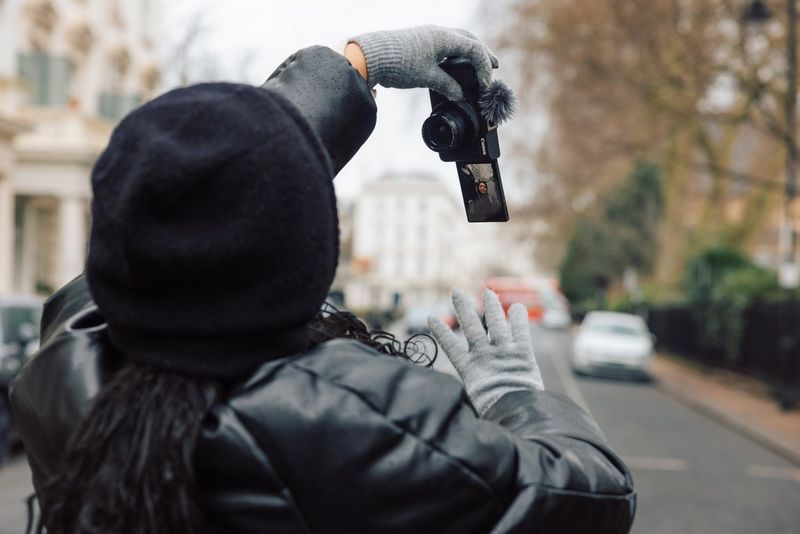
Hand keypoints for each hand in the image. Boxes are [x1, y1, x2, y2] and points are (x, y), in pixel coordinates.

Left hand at [349, 25, 498, 99]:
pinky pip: (444, 47)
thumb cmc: (399, 63)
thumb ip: (447, 86)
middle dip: (482, 55)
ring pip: (457, 42)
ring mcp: (429, 36)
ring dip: (469, 54)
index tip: (485, 84)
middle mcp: (438, 33)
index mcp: (444, 37)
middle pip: (469, 41)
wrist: (371, 57)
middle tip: (494, 67)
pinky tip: (454, 67)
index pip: (474, 49)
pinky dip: (455, 56)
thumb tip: (459, 95)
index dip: (484, 67)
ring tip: (476, 67)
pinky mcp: (420, 43)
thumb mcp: (428, 77)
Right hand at [428, 288, 543, 415]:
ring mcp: (503, 352)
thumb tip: (458, 402)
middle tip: (456, 292)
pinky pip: (520, 332)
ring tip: (487, 293)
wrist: (516, 413)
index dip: (441, 332)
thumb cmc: (494, 413)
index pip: (450, 346)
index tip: (431, 318)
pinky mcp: (522, 354)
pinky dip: (519, 319)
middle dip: (463, 307)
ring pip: (495, 323)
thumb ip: (468, 393)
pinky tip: (518, 307)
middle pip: (471, 326)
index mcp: (468, 370)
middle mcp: (483, 355)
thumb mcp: (473, 403)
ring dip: (492, 306)